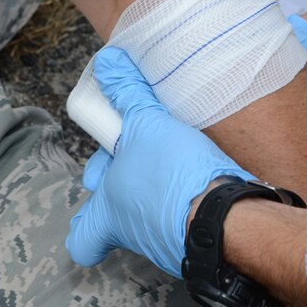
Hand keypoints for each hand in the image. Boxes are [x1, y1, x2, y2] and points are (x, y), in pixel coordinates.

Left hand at [65, 47, 253, 276]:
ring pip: (151, 219)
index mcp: (107, 215)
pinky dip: (188, 200)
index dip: (85, 216)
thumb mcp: (147, 124)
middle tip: (140, 155)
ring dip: (158, 191)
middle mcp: (132, 235)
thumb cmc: (173, 176)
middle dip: (126, 188)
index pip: (80, 239)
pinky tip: (199, 174)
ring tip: (173, 157)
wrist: (225, 214)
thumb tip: (107, 62)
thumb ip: (126, 94)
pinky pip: (183, 222)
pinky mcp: (195, 241)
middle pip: (118, 220)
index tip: (99, 185)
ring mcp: (164, 243)